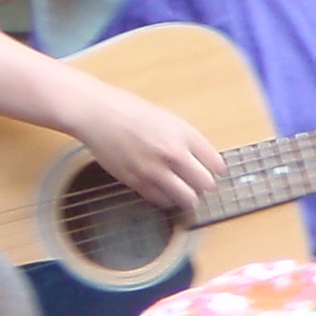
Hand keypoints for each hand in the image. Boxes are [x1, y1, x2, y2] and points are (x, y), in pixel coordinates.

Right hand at [65, 80, 221, 215]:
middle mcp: (173, 153)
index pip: (217, 165)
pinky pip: (162, 201)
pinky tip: (163, 190)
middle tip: (199, 184)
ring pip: (187, 199)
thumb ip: (190, 142)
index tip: (213, 173)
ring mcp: (154, 170)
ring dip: (188, 198)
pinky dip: (166, 199)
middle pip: (206, 185)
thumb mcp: (171, 121)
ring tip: (183, 191)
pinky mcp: (136, 181)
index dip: (217, 171)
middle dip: (205, 187)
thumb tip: (208, 164)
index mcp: (185, 135)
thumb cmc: (134, 114)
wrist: (99, 114)